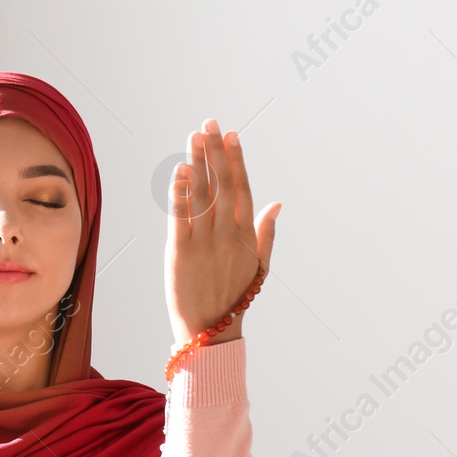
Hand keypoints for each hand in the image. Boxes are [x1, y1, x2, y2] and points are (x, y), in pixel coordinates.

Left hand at [164, 117, 280, 347]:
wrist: (210, 332)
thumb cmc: (234, 297)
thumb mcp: (257, 265)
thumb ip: (266, 232)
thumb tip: (278, 203)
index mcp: (246, 237)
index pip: (242, 189)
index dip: (237, 160)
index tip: (232, 135)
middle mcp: (227, 237)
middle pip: (222, 186)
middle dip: (215, 152)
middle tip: (209, 124)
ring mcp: (204, 245)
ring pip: (202, 197)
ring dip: (197, 165)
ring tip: (193, 138)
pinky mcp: (180, 255)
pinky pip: (180, 219)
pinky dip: (180, 195)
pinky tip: (178, 173)